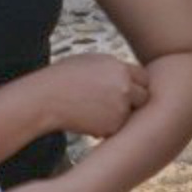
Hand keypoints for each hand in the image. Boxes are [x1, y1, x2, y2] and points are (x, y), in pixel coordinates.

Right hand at [32, 53, 151, 139]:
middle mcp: (124, 86)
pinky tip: (89, 120)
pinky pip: (118, 128)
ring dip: (120, 116)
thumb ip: (112, 69)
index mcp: (118, 67)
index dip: (137, 85)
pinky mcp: (114, 126)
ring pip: (131, 115)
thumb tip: (127, 75)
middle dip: (134, 102)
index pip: (143, 77)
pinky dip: (108, 128)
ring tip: (95, 110)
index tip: (130, 90)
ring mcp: (121, 107)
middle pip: (144, 97)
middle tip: (117, 105)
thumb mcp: (89, 63)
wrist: (46, 98)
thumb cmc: (63, 78)